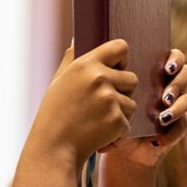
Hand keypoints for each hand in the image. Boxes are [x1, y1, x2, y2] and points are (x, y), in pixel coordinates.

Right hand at [28, 40, 137, 167]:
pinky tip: (98, 133)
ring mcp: (110, 100)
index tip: (116, 69)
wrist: (54, 148)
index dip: (122, 59)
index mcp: (85, 65)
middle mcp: (99, 78)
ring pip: (131, 103)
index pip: (120, 47)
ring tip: (96, 121)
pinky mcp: (117, 120)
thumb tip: (77, 39)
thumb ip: (71, 58)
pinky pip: (128, 122)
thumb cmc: (54, 114)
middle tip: (103, 104)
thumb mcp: (58, 81)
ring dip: (120, 113)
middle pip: (132, 78)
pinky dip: (117, 131)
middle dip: (123, 91)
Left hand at [100, 49, 186, 168]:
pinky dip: (172, 129)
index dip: (174, 58)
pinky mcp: (174, 128)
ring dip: (178, 104)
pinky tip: (159, 131)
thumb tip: (74, 38)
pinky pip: (182, 126)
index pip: (171, 56)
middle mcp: (166, 86)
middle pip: (185, 73)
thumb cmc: (97, 110)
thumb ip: (89, 65)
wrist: (104, 142)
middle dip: (178, 78)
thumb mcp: (92, 88)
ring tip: (162, 109)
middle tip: (166, 85)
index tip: (164, 66)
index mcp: (151, 72)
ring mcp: (172, 107)